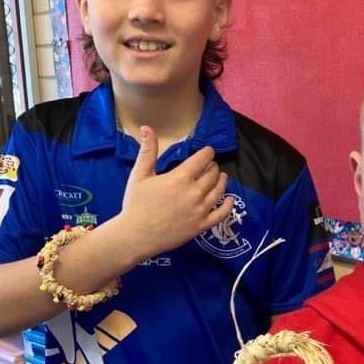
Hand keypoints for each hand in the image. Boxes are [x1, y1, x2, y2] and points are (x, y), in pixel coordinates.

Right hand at [121, 126, 233, 258]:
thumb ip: (148, 151)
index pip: (202, 159)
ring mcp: (200, 210)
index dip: (207, 153)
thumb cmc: (136, 204)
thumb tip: (147, 128)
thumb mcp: (140, 174)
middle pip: (212, 174)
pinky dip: (227, 205)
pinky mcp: (201, 226)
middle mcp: (194, 192)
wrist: (135, 236)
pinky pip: (221, 214)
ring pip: (219, 191)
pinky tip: (229, 199)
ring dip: (221, 181)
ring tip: (221, 177)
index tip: (208, 151)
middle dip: (213, 167)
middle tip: (211, 165)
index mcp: (180, 178)